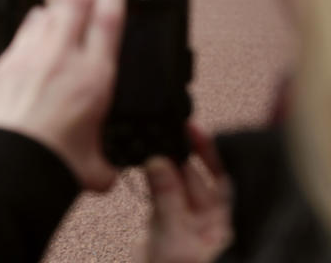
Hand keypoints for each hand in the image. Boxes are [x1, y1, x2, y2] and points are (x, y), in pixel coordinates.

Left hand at [0, 0, 128, 190]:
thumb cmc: (44, 166)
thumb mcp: (90, 169)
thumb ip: (103, 164)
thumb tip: (106, 172)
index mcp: (92, 79)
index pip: (109, 19)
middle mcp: (60, 60)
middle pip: (74, 1)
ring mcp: (28, 58)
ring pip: (45, 15)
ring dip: (57, 4)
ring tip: (64, 0)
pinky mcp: (1, 66)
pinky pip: (21, 35)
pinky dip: (31, 26)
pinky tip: (34, 26)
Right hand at [135, 125, 232, 262]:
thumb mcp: (173, 237)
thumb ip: (166, 197)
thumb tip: (158, 160)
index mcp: (223, 224)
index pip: (222, 178)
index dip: (209, 152)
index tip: (192, 129)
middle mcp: (208, 223)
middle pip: (196, 179)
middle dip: (179, 156)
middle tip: (161, 133)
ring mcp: (186, 226)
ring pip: (176, 187)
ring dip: (163, 167)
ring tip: (150, 145)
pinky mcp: (164, 230)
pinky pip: (161, 198)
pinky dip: (153, 182)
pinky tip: (144, 166)